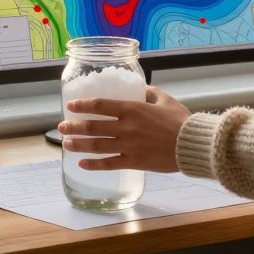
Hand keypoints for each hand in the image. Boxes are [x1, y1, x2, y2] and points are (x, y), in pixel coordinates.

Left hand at [58, 86, 191, 172]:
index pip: (100, 105)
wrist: (192, 145)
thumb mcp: (164, 99)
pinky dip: (94, 164)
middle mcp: (126, 127)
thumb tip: (140, 89)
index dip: (82, 105)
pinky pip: (109, 164)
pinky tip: (82, 163)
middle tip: (61, 127)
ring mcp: (128, 146)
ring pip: (97, 145)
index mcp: (132, 109)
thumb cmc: (181, 120)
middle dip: (74, 127)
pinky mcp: (134, 162)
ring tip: (66, 144)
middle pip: (93, 127)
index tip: (70, 106)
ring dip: (79, 144)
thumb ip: (149, 93)